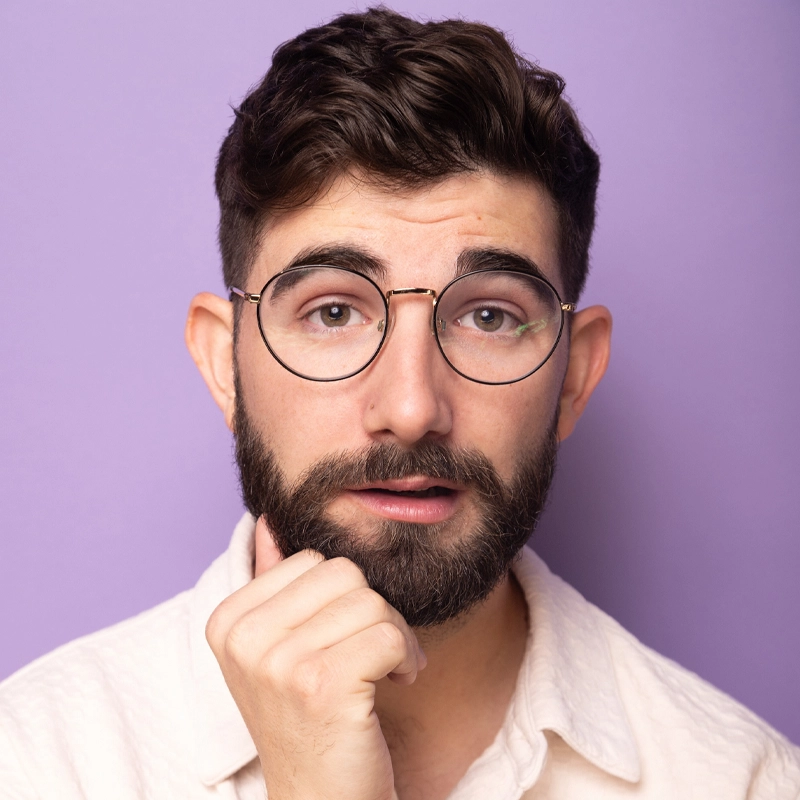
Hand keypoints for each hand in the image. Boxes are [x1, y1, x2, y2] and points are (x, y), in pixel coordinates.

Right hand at [206, 518, 425, 799]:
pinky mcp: (320, 686)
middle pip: (344, 575)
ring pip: (372, 602)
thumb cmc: (310, 721)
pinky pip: (388, 635)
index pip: (312, 562)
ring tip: (381, 673)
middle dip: (372, 612)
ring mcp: (277, 662)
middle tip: (368, 656)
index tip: (341, 640)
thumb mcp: (278, 650)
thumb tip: (268, 521)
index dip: (342, 598)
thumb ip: (273, 586)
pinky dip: (407, 658)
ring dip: (393, 637)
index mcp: (228, 621)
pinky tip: (395, 685)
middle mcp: (243, 638)